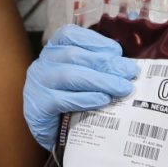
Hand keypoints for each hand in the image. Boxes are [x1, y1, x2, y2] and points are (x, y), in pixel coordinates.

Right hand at [23, 25, 138, 148]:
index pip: (70, 35)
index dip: (94, 41)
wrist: (49, 131)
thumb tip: (126, 66)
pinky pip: (62, 100)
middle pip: (74, 56)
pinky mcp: (38, 106)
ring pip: (69, 75)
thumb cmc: (69, 100)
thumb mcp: (81, 77)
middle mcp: (42, 63)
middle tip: (130, 73)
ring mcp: (37, 84)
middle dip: (106, 63)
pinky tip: (103, 100)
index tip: (117, 51)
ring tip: (122, 88)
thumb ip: (97, 68)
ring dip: (100, 81)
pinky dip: (85, 98)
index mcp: (53, 50)